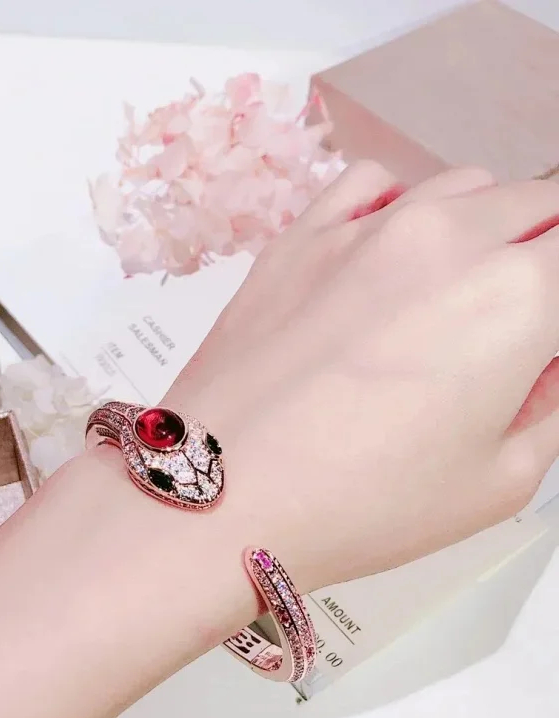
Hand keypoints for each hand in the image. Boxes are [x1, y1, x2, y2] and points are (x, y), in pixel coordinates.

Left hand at [165, 162, 558, 590]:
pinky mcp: (299, 237)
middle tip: (515, 319)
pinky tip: (386, 249)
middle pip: (532, 207)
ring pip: (458, 187)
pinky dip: (397, 203)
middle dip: (540, 254)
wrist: (222, 492)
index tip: (542, 337)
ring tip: (452, 288)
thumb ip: (548, 404)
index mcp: (518, 297)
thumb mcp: (500, 482)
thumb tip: (541, 360)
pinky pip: (369, 182)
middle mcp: (447, 239)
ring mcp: (363, 228)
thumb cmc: (361, 503)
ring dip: (478, 225)